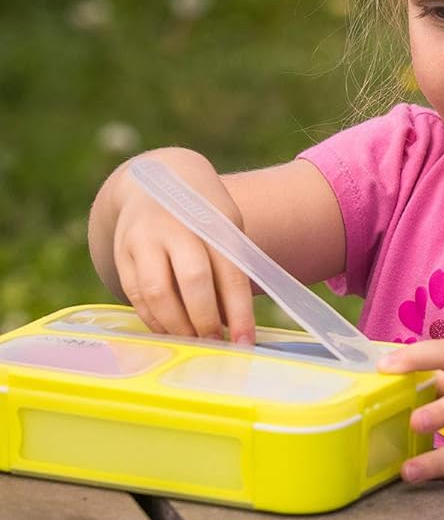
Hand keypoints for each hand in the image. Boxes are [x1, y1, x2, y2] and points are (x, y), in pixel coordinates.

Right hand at [111, 151, 256, 342]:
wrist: (156, 176)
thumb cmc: (203, 211)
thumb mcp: (226, 226)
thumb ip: (230, 268)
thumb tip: (232, 322)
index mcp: (211, 221)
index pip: (230, 274)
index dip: (239, 312)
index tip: (246, 342)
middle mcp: (175, 228)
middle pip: (192, 282)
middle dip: (205, 320)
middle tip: (216, 342)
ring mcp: (143, 240)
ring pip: (156, 293)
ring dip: (176, 325)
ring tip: (192, 341)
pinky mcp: (120, 253)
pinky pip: (134, 295)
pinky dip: (153, 319)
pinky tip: (169, 330)